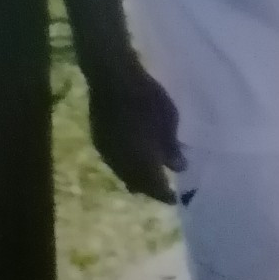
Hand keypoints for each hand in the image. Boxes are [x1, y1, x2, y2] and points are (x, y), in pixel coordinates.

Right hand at [87, 64, 183, 202]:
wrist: (113, 80)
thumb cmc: (148, 97)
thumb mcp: (169, 120)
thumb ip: (171, 147)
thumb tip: (179, 168)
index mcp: (141, 161)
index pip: (154, 186)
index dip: (164, 194)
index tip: (175, 199)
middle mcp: (121, 164)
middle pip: (136, 184)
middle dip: (150, 188)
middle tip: (163, 189)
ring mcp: (107, 154)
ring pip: (124, 175)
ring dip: (137, 178)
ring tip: (152, 176)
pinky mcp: (100, 142)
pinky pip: (116, 163)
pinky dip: (127, 166)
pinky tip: (136, 160)